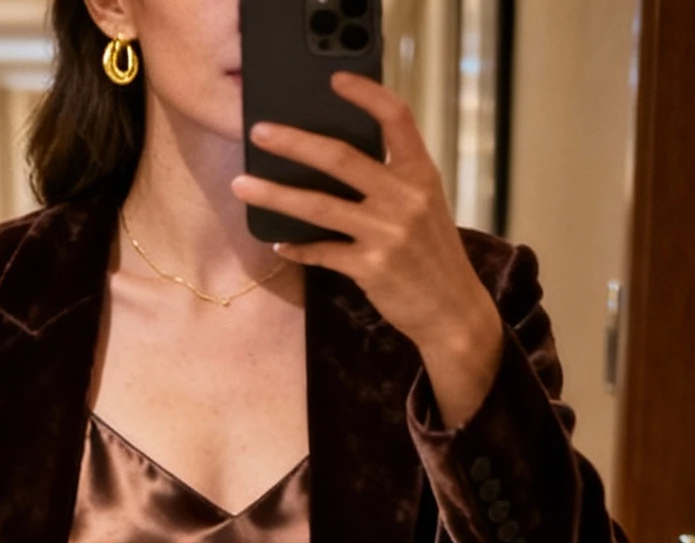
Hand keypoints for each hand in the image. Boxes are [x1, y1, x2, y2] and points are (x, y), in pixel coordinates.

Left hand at [233, 75, 504, 429]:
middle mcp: (405, 197)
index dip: (365, 93)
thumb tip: (337, 159)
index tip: (335, 80)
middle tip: (259, 131)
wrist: (452, 310)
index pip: (396, 117)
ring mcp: (386, 233)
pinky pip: (321, 251)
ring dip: (275, 194)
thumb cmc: (433, 254)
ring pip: (318, 206)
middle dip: (294, 142)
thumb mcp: (426, 205)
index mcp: (421, 172)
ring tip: (243, 185)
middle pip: (340, 157)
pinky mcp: (370, 267)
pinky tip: (279, 241)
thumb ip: (394, 179)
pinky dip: (297, 247)